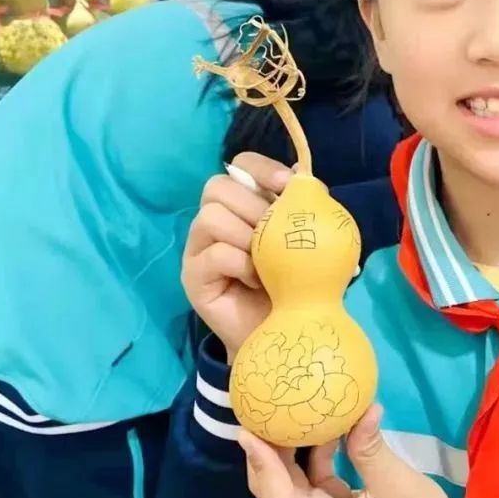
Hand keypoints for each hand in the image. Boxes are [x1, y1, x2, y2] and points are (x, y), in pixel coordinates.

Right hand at [181, 153, 293, 361]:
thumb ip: (303, 209)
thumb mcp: (306, 241)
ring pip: (210, 217)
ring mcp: (198, 248)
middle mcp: (214, 220)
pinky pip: (214, 254)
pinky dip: (242, 264)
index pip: (239, 165)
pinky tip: (258, 280)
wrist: (284, 332)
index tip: (287, 184)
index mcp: (242, 204)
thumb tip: (304, 176)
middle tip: (277, 234)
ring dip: (247, 237)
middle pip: (217, 187)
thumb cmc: (293, 283)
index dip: (261, 167)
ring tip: (266, 260)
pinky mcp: (193, 277)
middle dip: (254, 207)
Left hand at [241, 405, 454, 497]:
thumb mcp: (399, 492)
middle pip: (277, 491)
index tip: (246, 431)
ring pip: (294, 486)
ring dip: (292, 451)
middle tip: (267, 410)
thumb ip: (373, 453)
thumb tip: (366, 409)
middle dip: (269, 452)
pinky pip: (316, 485)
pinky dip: (317, 457)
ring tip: (293, 411)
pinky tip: (327, 428)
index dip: (261, 464)